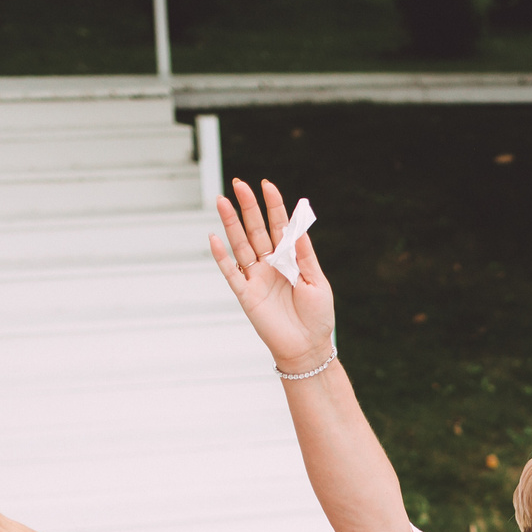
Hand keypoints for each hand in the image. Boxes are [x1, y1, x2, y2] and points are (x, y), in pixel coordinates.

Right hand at [211, 178, 336, 375]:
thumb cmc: (317, 316)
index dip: (273, 205)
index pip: (279, 226)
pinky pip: (231, 273)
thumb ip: (304, 255)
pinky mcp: (246, 295)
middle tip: (239, 183)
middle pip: (256, 229)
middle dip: (248, 206)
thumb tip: (297, 226)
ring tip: (221, 201)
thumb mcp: (317, 282)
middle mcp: (271, 264)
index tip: (267, 185)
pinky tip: (214, 238)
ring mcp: (256, 278)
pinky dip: (222, 257)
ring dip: (231, 224)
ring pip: (240, 245)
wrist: (308, 347)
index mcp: (290, 259)